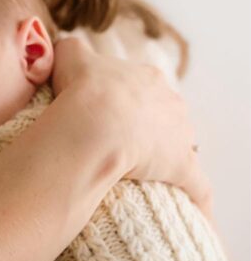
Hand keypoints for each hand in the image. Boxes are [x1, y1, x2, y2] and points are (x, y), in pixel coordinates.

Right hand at [52, 38, 211, 213]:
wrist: (93, 122)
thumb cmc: (82, 90)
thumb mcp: (69, 55)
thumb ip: (70, 48)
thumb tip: (63, 48)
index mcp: (146, 79)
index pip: (143, 90)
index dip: (125, 104)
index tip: (108, 117)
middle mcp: (170, 103)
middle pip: (164, 117)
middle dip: (149, 130)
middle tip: (121, 146)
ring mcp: (180, 135)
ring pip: (179, 148)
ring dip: (166, 160)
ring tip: (144, 176)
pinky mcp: (182, 167)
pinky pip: (197, 187)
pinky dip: (197, 199)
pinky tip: (194, 212)